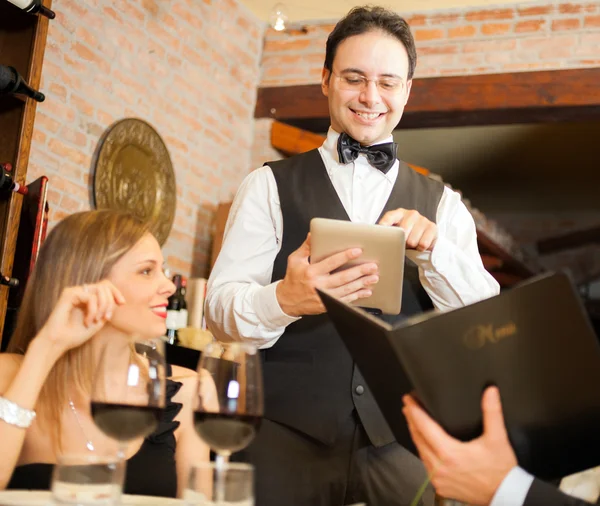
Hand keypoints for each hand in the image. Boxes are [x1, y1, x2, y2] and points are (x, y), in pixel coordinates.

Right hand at [36, 280, 125, 355]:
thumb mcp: (98, 320)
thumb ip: (106, 309)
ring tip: (96, 320)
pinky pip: (90, 296)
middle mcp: (81, 292)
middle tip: (106, 318)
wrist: (58, 342)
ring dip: (103, 306)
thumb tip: (118, 299)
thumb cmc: (76, 334)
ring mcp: (74, 291)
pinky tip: (88, 321)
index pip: (106, 285)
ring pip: (99, 289)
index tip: (122, 303)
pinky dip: (93, 310)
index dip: (116, 292)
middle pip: (105, 286)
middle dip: (110, 303)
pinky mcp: (69, 294)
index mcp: (87, 297)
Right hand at [276, 234, 378, 316]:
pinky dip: (357, 296)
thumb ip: (306, 247)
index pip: (331, 263)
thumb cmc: (292, 279)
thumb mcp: (294, 260)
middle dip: (359, 272)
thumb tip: (313, 234)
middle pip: (343, 278)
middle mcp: (319, 285)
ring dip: (361, 284)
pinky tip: (366, 291)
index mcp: (311, 272)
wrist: (287, 301)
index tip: (357, 251)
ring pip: (347, 290)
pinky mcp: (328, 305)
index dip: (345, 256)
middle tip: (372, 266)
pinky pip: (345, 301)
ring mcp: (324, 297)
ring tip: (373, 278)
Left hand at [379, 208, 436, 250]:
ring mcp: (423, 219)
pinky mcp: (432, 227)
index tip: (380, 232)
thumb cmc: (406, 237)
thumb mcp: (395, 234)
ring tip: (412, 244)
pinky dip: (420, 248)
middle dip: (401, 242)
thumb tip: (375, 240)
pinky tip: (420, 245)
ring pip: (412, 241)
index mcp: (399, 213)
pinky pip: (423, 244)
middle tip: (402, 244)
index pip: (389, 217)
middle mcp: (411, 214)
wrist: (424, 239)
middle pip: (402, 232)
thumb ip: (387, 234)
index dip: (384, 225)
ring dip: (411, 247)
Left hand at [402, 387, 516, 504]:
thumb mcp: (497, 439)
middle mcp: (440, 467)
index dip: (414, 411)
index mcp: (449, 453)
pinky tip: (423, 445)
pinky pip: (426, 465)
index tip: (408, 400)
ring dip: (415, 436)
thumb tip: (490, 392)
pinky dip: (422, 452)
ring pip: (420, 452)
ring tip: (413, 422)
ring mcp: (438, 478)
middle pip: (418, 438)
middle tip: (408, 406)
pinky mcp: (440, 486)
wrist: (505, 495)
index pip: (424, 426)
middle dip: (411, 420)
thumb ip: (492, 412)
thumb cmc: (501, 470)